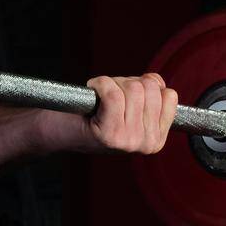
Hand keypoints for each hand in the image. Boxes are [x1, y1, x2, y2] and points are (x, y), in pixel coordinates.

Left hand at [40, 73, 179, 154]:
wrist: (56, 130)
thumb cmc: (90, 115)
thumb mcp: (128, 106)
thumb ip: (149, 94)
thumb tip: (156, 81)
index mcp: (156, 140)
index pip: (169, 96)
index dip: (145, 86)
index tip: (125, 98)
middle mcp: (147, 144)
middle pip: (151, 89)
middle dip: (127, 83)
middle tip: (108, 96)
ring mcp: (129, 141)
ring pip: (134, 89)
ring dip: (113, 83)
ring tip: (100, 96)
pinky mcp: (110, 134)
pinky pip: (114, 94)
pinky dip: (101, 84)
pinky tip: (92, 90)